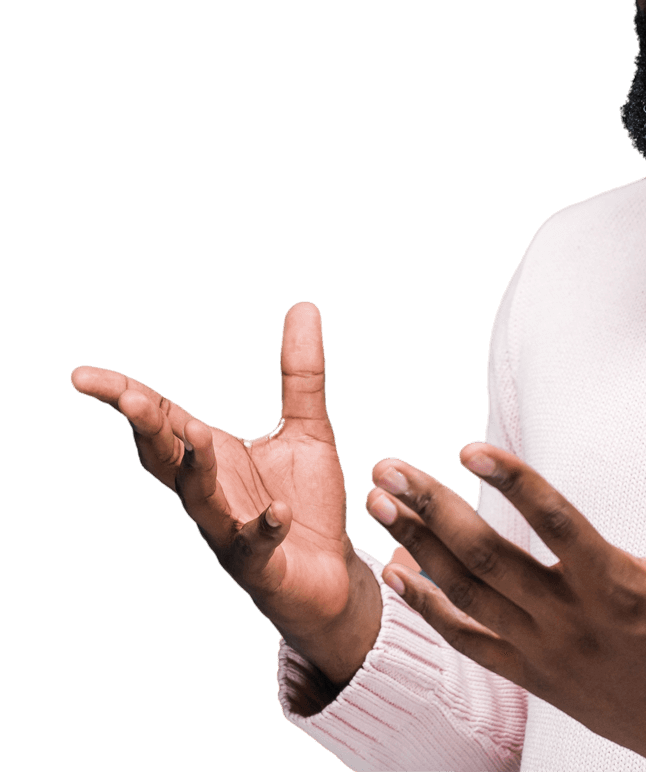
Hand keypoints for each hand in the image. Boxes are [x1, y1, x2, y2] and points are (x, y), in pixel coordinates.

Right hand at [71, 301, 396, 686]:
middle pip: (166, 459)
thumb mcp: (308, 426)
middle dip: (148, 429)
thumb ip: (301, 372)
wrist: (330, 573)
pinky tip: (278, 513)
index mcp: (212, 457)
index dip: (126, 397)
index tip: (82, 376)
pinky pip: (255, 548)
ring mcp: (230, 532)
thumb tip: (303, 305)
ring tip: (200, 438)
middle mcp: (211, 494)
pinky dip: (263, 529)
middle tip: (130, 397)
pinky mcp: (262, 565)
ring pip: (200, 504)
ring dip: (197, 472)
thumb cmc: (306, 501)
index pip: (162, 421)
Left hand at [364, 402, 645, 771]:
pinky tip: (398, 574)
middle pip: (487, 556)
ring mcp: (544, 651)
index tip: (470, 447)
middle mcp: (570, 618)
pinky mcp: (531, 675)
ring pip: (467, 594)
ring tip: (381, 504)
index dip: (512, 480)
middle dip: (432, 507)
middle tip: (390, 467)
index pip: (554, 521)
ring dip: (418, 546)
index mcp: (615, 583)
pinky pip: (468, 640)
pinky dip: (429, 608)